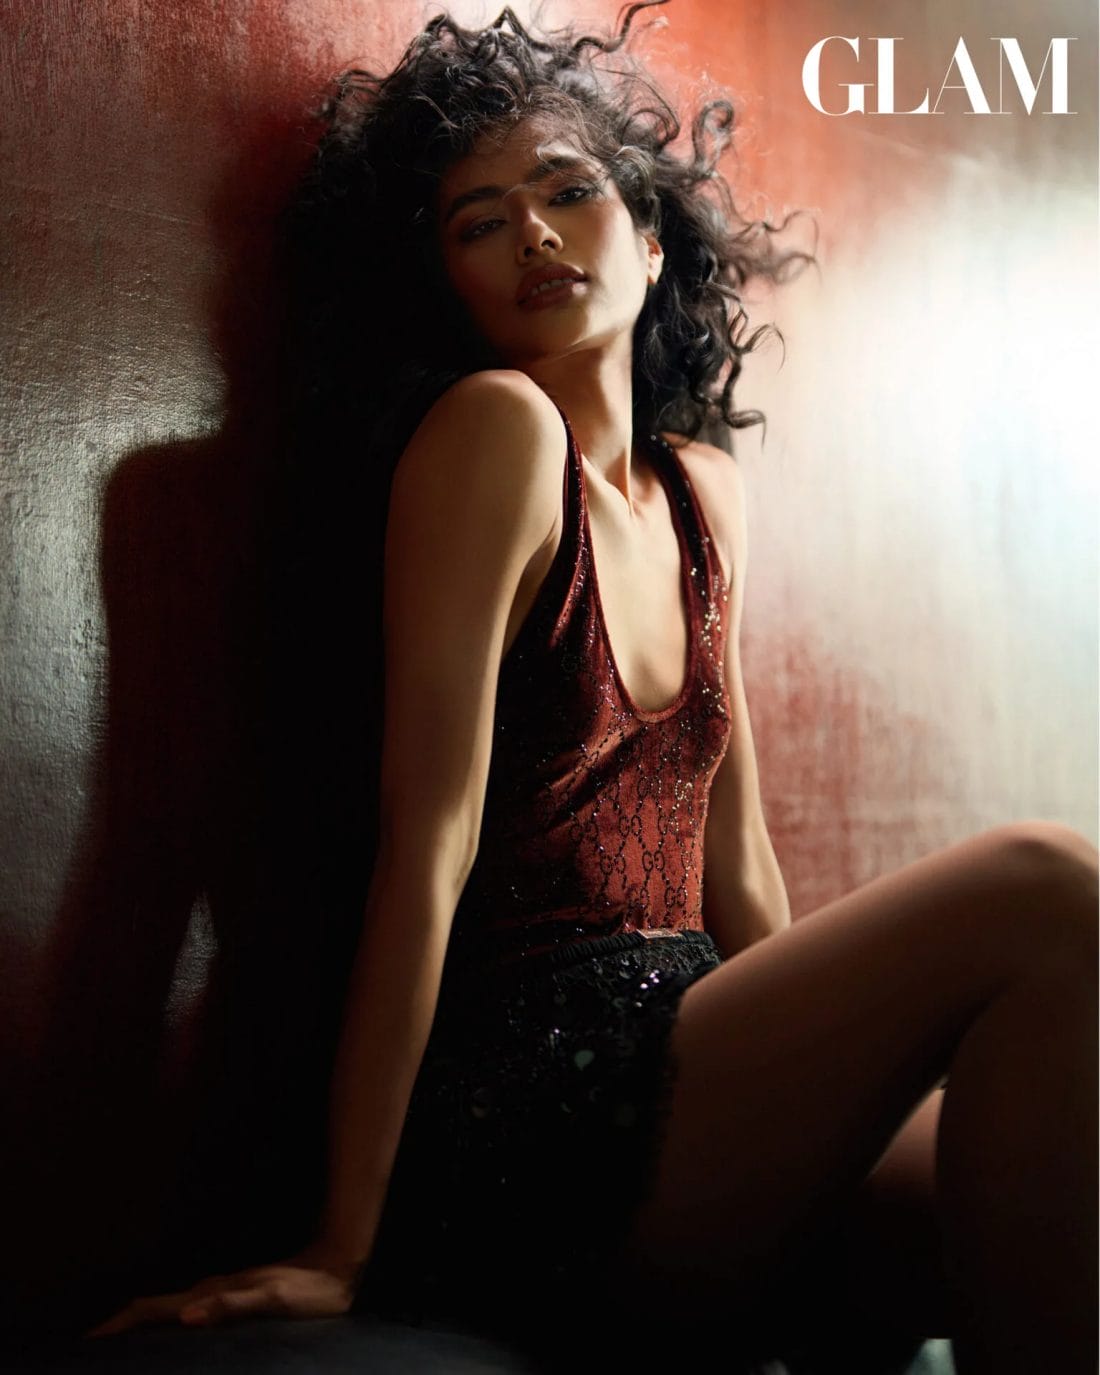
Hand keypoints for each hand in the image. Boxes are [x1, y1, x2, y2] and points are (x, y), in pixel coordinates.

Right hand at [83, 1244, 360, 1337]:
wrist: (336, 1266)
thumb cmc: (310, 1292)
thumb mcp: (274, 1301)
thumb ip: (233, 1306)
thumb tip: (187, 1314)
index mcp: (213, 1293)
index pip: (154, 1308)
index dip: (121, 1324)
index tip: (90, 1340)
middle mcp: (211, 1290)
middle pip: (153, 1307)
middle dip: (120, 1325)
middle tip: (91, 1347)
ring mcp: (220, 1292)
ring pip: (167, 1307)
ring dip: (139, 1323)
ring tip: (117, 1343)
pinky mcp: (232, 1296)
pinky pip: (186, 1310)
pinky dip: (164, 1320)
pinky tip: (167, 1329)